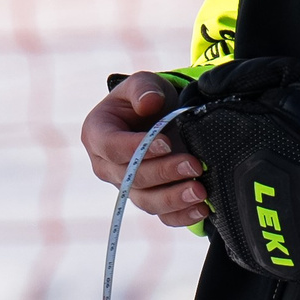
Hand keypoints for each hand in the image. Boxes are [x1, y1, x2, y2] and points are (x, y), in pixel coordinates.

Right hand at [80, 72, 208, 228]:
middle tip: (194, 165)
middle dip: (164, 173)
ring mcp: (127, 186)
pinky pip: (161, 215)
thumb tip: (150, 104)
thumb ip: (143, 89)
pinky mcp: (148, 199)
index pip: (112, 147)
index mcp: (98, 134)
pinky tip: (201, 209)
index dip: (138, 148)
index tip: (166, 143)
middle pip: (132, 177)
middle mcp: (107, 166)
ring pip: (146, 201)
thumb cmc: (146, 99)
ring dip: (174, 199)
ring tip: (200, 191)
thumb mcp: (143, 83)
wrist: (159, 117)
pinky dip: (181, 215)